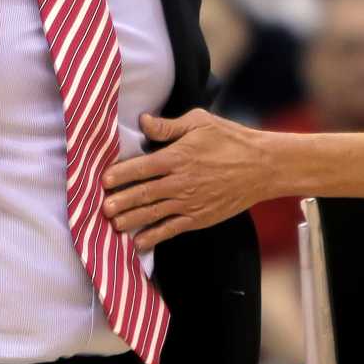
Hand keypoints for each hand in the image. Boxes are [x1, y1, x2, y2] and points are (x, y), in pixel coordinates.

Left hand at [101, 110, 270, 251]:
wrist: (262, 167)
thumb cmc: (231, 140)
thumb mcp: (200, 122)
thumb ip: (168, 126)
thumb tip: (143, 121)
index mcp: (177, 157)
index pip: (142, 167)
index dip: (121, 174)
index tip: (104, 180)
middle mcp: (180, 182)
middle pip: (143, 193)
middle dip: (120, 201)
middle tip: (102, 208)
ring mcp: (190, 203)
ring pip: (153, 213)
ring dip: (131, 220)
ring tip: (113, 225)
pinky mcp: (200, 217)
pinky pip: (172, 229)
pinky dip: (154, 237)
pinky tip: (139, 242)